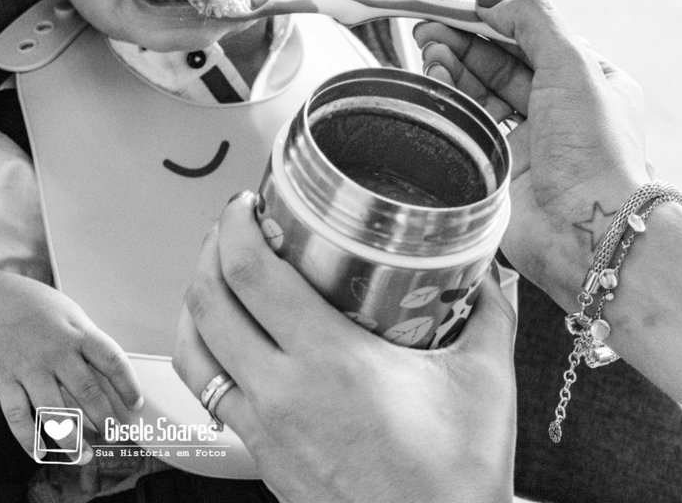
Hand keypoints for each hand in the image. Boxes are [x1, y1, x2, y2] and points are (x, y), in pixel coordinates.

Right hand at [0, 273, 142, 460]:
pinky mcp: (4, 379)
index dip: (128, 385)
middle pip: (86, 390)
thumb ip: (92, 348)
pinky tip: (41, 453)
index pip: (112, 359)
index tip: (137, 405)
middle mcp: (55, 350)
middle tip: (114, 436)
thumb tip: (118, 386)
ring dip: (71, 439)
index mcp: (78, 333)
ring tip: (84, 456)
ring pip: (53, 411)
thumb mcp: (72, 318)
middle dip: (105, 419)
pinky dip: (29, 440)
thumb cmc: (42, 315)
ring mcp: (28, 366)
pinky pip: (17, 417)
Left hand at [174, 193, 515, 502]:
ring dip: (194, 302)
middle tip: (229, 229)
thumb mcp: (486, 381)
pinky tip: (221, 342)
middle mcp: (282, 391)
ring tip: (214, 277)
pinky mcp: (259, 455)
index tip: (245, 205)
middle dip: (209, 251)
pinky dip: (202, 354)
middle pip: (208, 301)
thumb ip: (487, 313)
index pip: (251, 274)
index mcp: (330, 360)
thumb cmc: (457, 477)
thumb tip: (488, 269)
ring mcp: (262, 427)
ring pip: (192, 349)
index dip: (235, 227)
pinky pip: (207, 393)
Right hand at [413, 0, 650, 304]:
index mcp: (589, 79)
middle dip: (461, 38)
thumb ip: (533, 21)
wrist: (584, 230)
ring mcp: (528, 138)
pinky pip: (467, 120)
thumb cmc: (592, 149)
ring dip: (452, 65)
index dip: (486, 13)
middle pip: (499, 59)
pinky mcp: (499, 164)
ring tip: (427, 50)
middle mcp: (559, 107)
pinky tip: (435, 80)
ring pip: (479, 88)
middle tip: (424, 25)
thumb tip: (490, 1)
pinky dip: (449, 96)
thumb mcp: (574, 65)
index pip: (529, 33)